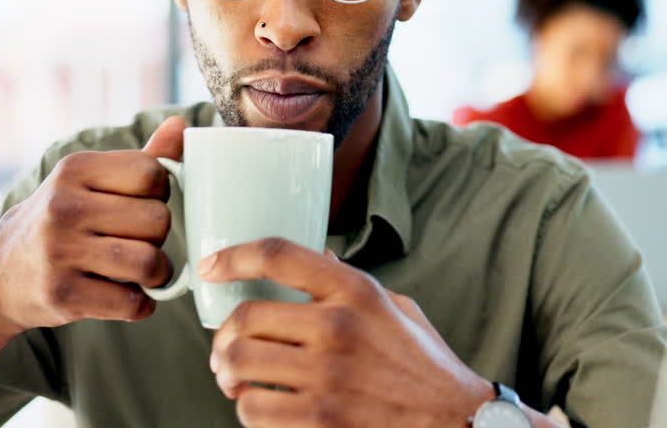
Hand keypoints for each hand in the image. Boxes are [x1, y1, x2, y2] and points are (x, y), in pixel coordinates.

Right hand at [0, 116, 185, 332]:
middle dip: (157, 236)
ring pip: (149, 262)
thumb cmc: (60, 223)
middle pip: (158, 220)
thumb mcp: (88, 182)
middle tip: (137, 242)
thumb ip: (141, 158)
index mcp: (74, 169)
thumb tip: (180, 124)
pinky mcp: (61, 294)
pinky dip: (141, 305)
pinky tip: (128, 296)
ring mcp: (59, 251)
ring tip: (142, 273)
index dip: (159, 193)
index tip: (141, 205)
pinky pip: (132, 303)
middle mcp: (63, 206)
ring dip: (157, 274)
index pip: (153, 173)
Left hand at [201, 238, 493, 427]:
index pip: (280, 256)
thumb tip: (319, 259)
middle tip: (224, 345)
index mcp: (356, 292)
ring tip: (234, 376)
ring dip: (227, 372)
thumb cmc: (424, 366)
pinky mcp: (319, 419)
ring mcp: (327, 376)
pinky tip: (261, 403)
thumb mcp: (397, 308)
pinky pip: (253, 408)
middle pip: (246, 316)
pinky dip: (248, 407)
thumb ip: (353, 284)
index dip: (235, 256)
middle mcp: (338, 328)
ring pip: (239, 364)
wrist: (452, 421)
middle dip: (224, 334)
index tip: (214, 266)